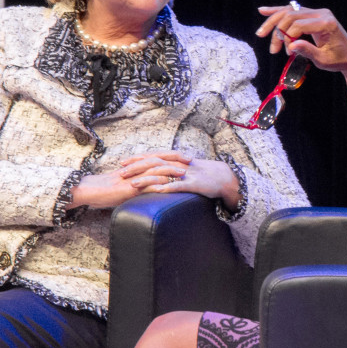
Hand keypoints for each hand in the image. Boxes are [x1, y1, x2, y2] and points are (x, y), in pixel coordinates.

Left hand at [120, 152, 240, 209]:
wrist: (225, 177)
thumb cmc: (205, 174)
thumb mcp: (187, 169)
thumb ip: (173, 169)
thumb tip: (158, 172)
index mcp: (177, 160)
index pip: (153, 156)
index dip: (138, 158)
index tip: (123, 161)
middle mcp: (179, 164)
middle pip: (154, 162)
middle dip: (137, 167)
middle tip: (121, 171)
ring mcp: (186, 173)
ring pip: (163, 173)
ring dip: (146, 178)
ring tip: (133, 184)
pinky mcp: (194, 184)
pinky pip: (178, 186)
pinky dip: (166, 188)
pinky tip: (155, 191)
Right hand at [256, 4, 346, 74]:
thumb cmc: (339, 60)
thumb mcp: (323, 60)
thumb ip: (308, 51)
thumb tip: (291, 46)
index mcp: (326, 23)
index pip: (299, 24)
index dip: (288, 37)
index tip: (287, 52)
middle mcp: (322, 13)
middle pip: (291, 15)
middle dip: (277, 31)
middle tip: (272, 49)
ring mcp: (317, 12)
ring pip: (289, 11)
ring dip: (274, 22)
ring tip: (261, 33)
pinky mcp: (313, 15)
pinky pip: (293, 11)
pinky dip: (278, 12)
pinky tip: (264, 11)